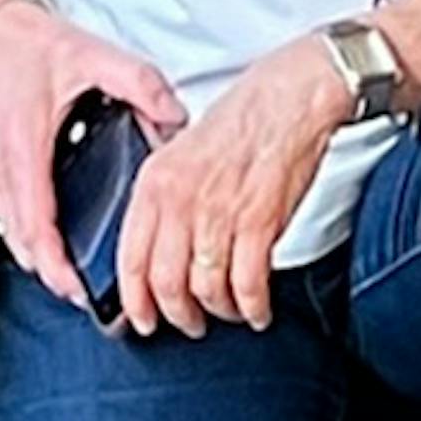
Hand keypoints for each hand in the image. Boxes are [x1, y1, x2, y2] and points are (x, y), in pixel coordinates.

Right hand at [0, 0, 189, 308]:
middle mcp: (0, 166)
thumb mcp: (93, 55)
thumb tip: (175, 116)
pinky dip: (29, 237)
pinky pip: (7, 217)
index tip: (78, 289)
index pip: (35, 223)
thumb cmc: (32, 45)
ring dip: (40, 258)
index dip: (56, 264)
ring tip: (77, 278)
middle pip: (21, 242)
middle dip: (53, 274)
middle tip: (90, 296)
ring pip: (11, 234)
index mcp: (24, 146)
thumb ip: (139, 84)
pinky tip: (56, 241)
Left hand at [108, 38, 353, 337]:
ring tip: (230, 311)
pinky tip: (258, 310)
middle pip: (166, 284)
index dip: (133, 300)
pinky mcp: (260, 221)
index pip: (129, 258)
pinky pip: (248, 285)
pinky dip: (253, 307)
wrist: (291, 97)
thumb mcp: (180, 150)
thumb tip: (158, 247)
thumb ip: (164, 196)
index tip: (140, 320)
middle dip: (179, 315)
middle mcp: (182, 199)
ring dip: (220, 311)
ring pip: (207, 289)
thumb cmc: (242, 119)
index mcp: (155, 181)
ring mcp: (220, 212)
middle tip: (191, 323)